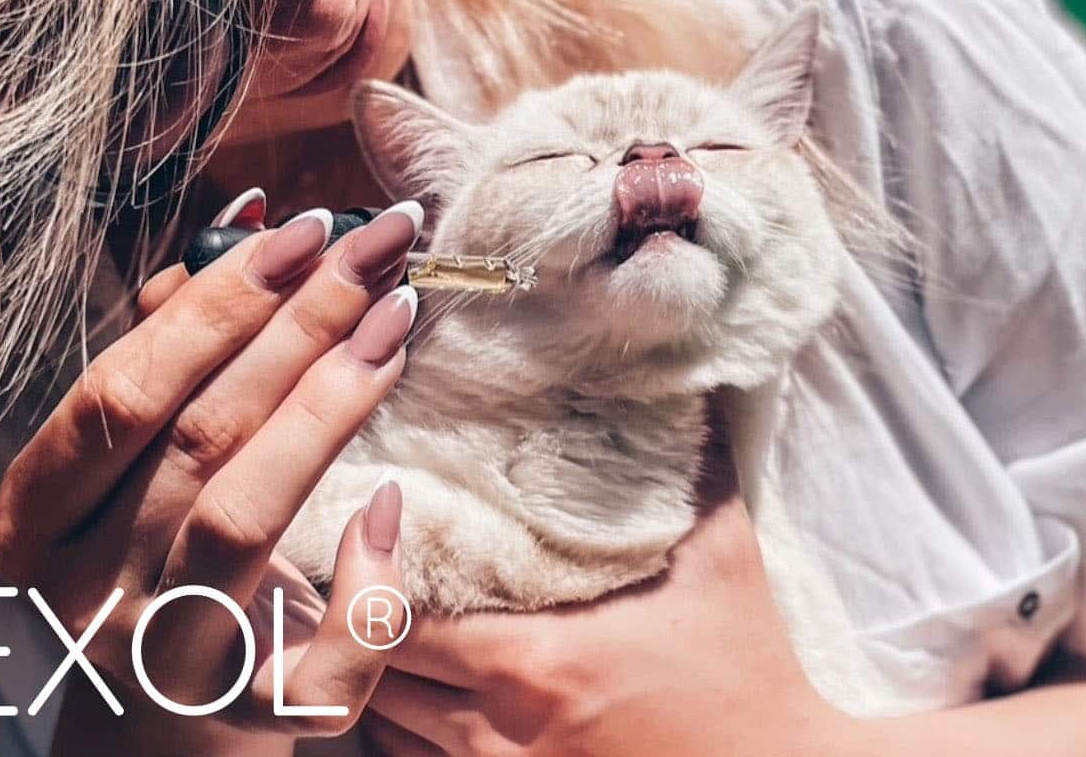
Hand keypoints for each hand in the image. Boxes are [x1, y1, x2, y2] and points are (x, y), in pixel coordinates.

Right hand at [0, 192, 423, 750]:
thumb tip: (239, 228)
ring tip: (398, 319)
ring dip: (331, 405)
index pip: (121, 389)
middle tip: (380, 247)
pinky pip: (317, 666)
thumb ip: (165, 361)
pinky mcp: (239, 723)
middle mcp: (82, 590)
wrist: (135, 755)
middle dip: (297, 322)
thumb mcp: (119, 481)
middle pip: (194, 435)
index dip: (214, 303)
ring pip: (243, 517)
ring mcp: (157, 661)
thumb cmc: (138, 582)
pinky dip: (365, 587)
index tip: (299, 228)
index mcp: (34, 519)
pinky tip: (389, 507)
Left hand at [363, 449, 858, 756]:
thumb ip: (682, 458)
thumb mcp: (722, 550)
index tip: (363, 522)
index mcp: (534, 661)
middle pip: (368, 679)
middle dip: (347, 624)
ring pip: (385, 731)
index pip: (392, 617)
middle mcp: (499, 733)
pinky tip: (408, 686)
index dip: (361, 571)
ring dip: (368, 679)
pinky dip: (403, 729)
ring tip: (352, 620)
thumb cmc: (752, 664)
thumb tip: (666, 365)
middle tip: (333, 566)